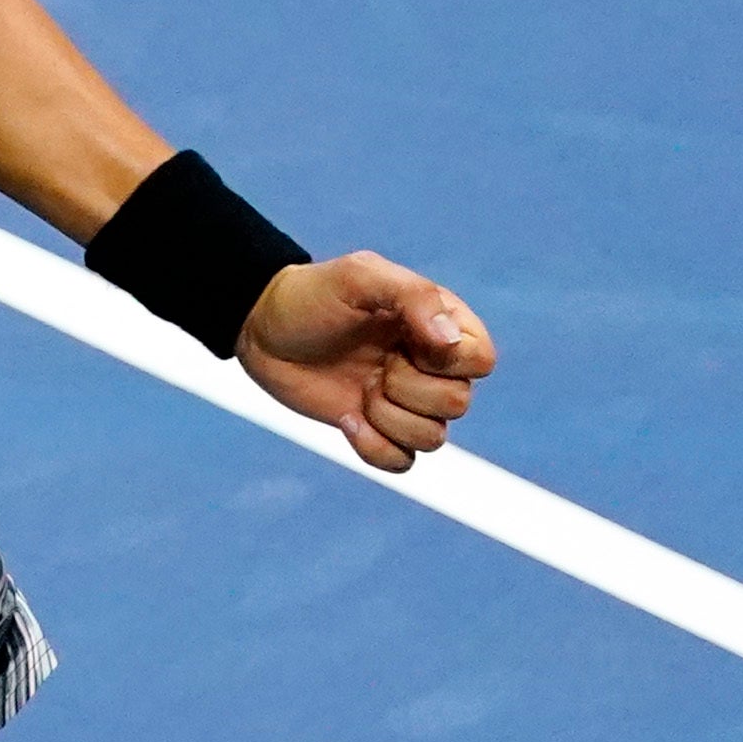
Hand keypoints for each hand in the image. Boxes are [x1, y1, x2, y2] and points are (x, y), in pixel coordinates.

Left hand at [236, 252, 495, 473]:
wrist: (261, 328)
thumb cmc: (313, 295)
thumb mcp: (361, 278)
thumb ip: (413, 296)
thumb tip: (450, 342)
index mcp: (440, 325)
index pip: (481, 360)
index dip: (448, 360)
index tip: (406, 340)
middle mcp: (429, 366)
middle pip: (458, 403)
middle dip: (409, 389)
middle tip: (375, 365)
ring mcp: (404, 401)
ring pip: (434, 439)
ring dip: (390, 419)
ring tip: (360, 391)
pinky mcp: (377, 431)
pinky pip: (402, 463)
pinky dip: (376, 449)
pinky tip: (348, 421)